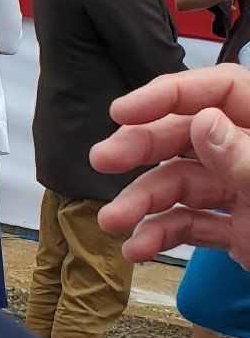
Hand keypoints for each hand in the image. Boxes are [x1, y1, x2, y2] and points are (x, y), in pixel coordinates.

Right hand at [93, 65, 249, 266]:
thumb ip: (245, 157)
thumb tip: (204, 123)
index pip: (218, 89)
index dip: (168, 95)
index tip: (125, 111)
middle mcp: (248, 154)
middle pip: (185, 135)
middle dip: (139, 148)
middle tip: (103, 159)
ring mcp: (240, 192)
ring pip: (178, 184)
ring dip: (140, 202)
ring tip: (111, 220)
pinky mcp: (235, 230)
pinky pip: (189, 224)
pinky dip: (160, 235)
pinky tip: (138, 248)